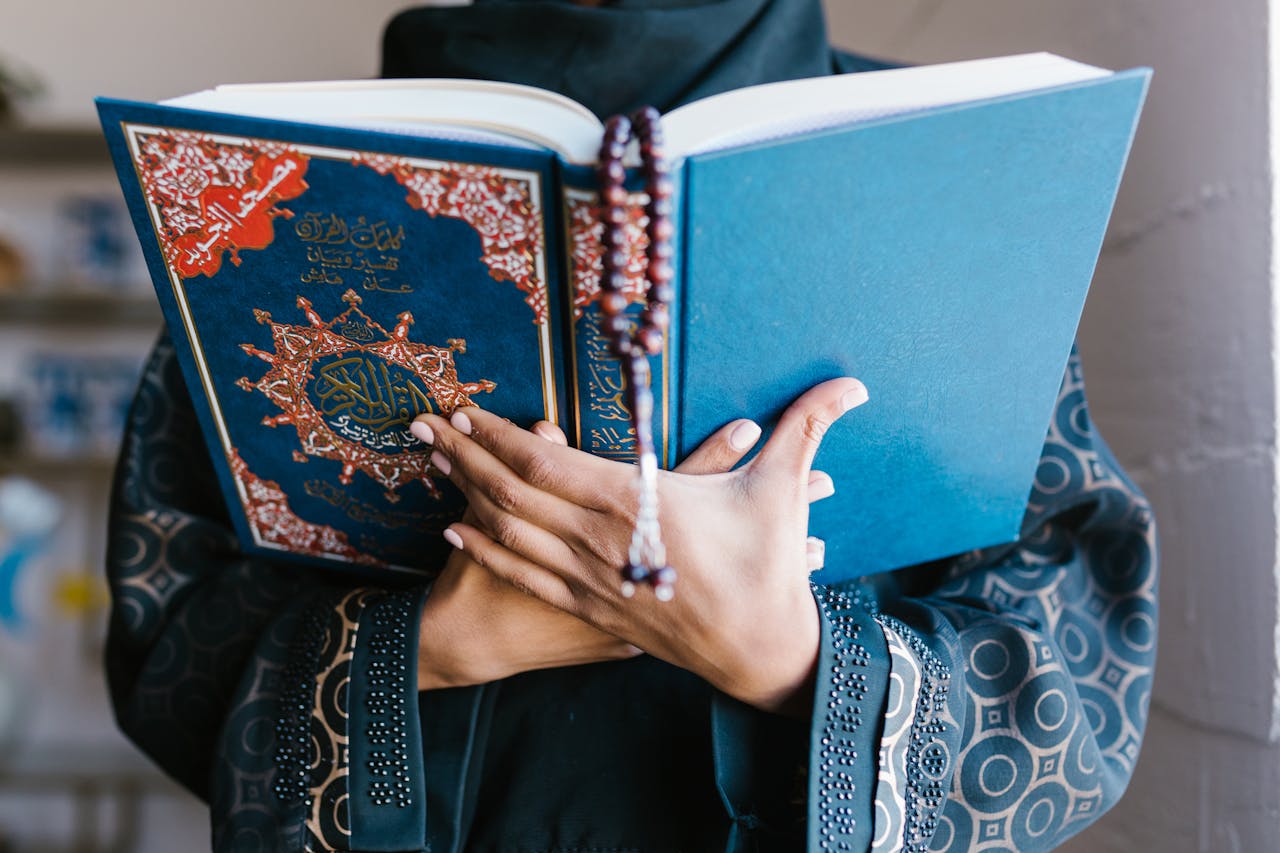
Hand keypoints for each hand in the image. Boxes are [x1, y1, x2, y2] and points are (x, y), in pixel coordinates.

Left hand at [414, 378, 866, 713]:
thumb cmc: (769, 567)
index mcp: (636, 502)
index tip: (463, 406)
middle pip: (512, 490)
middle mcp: (599, 539)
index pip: (545, 461)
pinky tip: (456, 526)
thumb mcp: (783, 489)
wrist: (761, 653)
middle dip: (463, 452)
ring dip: (465, 491)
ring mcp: (590, 577)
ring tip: (430, 460)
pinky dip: (485, 546)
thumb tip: (855, 380)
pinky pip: (524, 572)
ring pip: (509, 528)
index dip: (497, 433)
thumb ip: (808, 426)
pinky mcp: (591, 606)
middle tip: (421, 420)